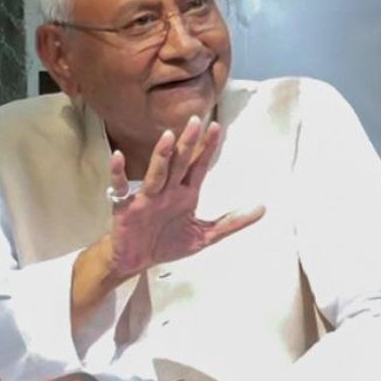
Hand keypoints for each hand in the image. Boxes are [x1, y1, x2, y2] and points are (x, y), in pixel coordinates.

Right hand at [105, 115, 264, 280]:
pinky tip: (117, 157)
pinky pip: (120, 187)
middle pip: (180, 163)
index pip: (198, 166)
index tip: (217, 126)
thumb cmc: (167, 243)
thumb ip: (232, 222)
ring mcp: (147, 197)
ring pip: (156, 173)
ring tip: (168, 137)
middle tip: (195, 120)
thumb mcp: (205, 235)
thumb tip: (263, 209)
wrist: (136, 261)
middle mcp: (167, 190)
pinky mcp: (126, 207)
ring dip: (161, 156)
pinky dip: (118, 173)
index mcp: (185, 194)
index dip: (207, 148)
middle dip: (188, 143)